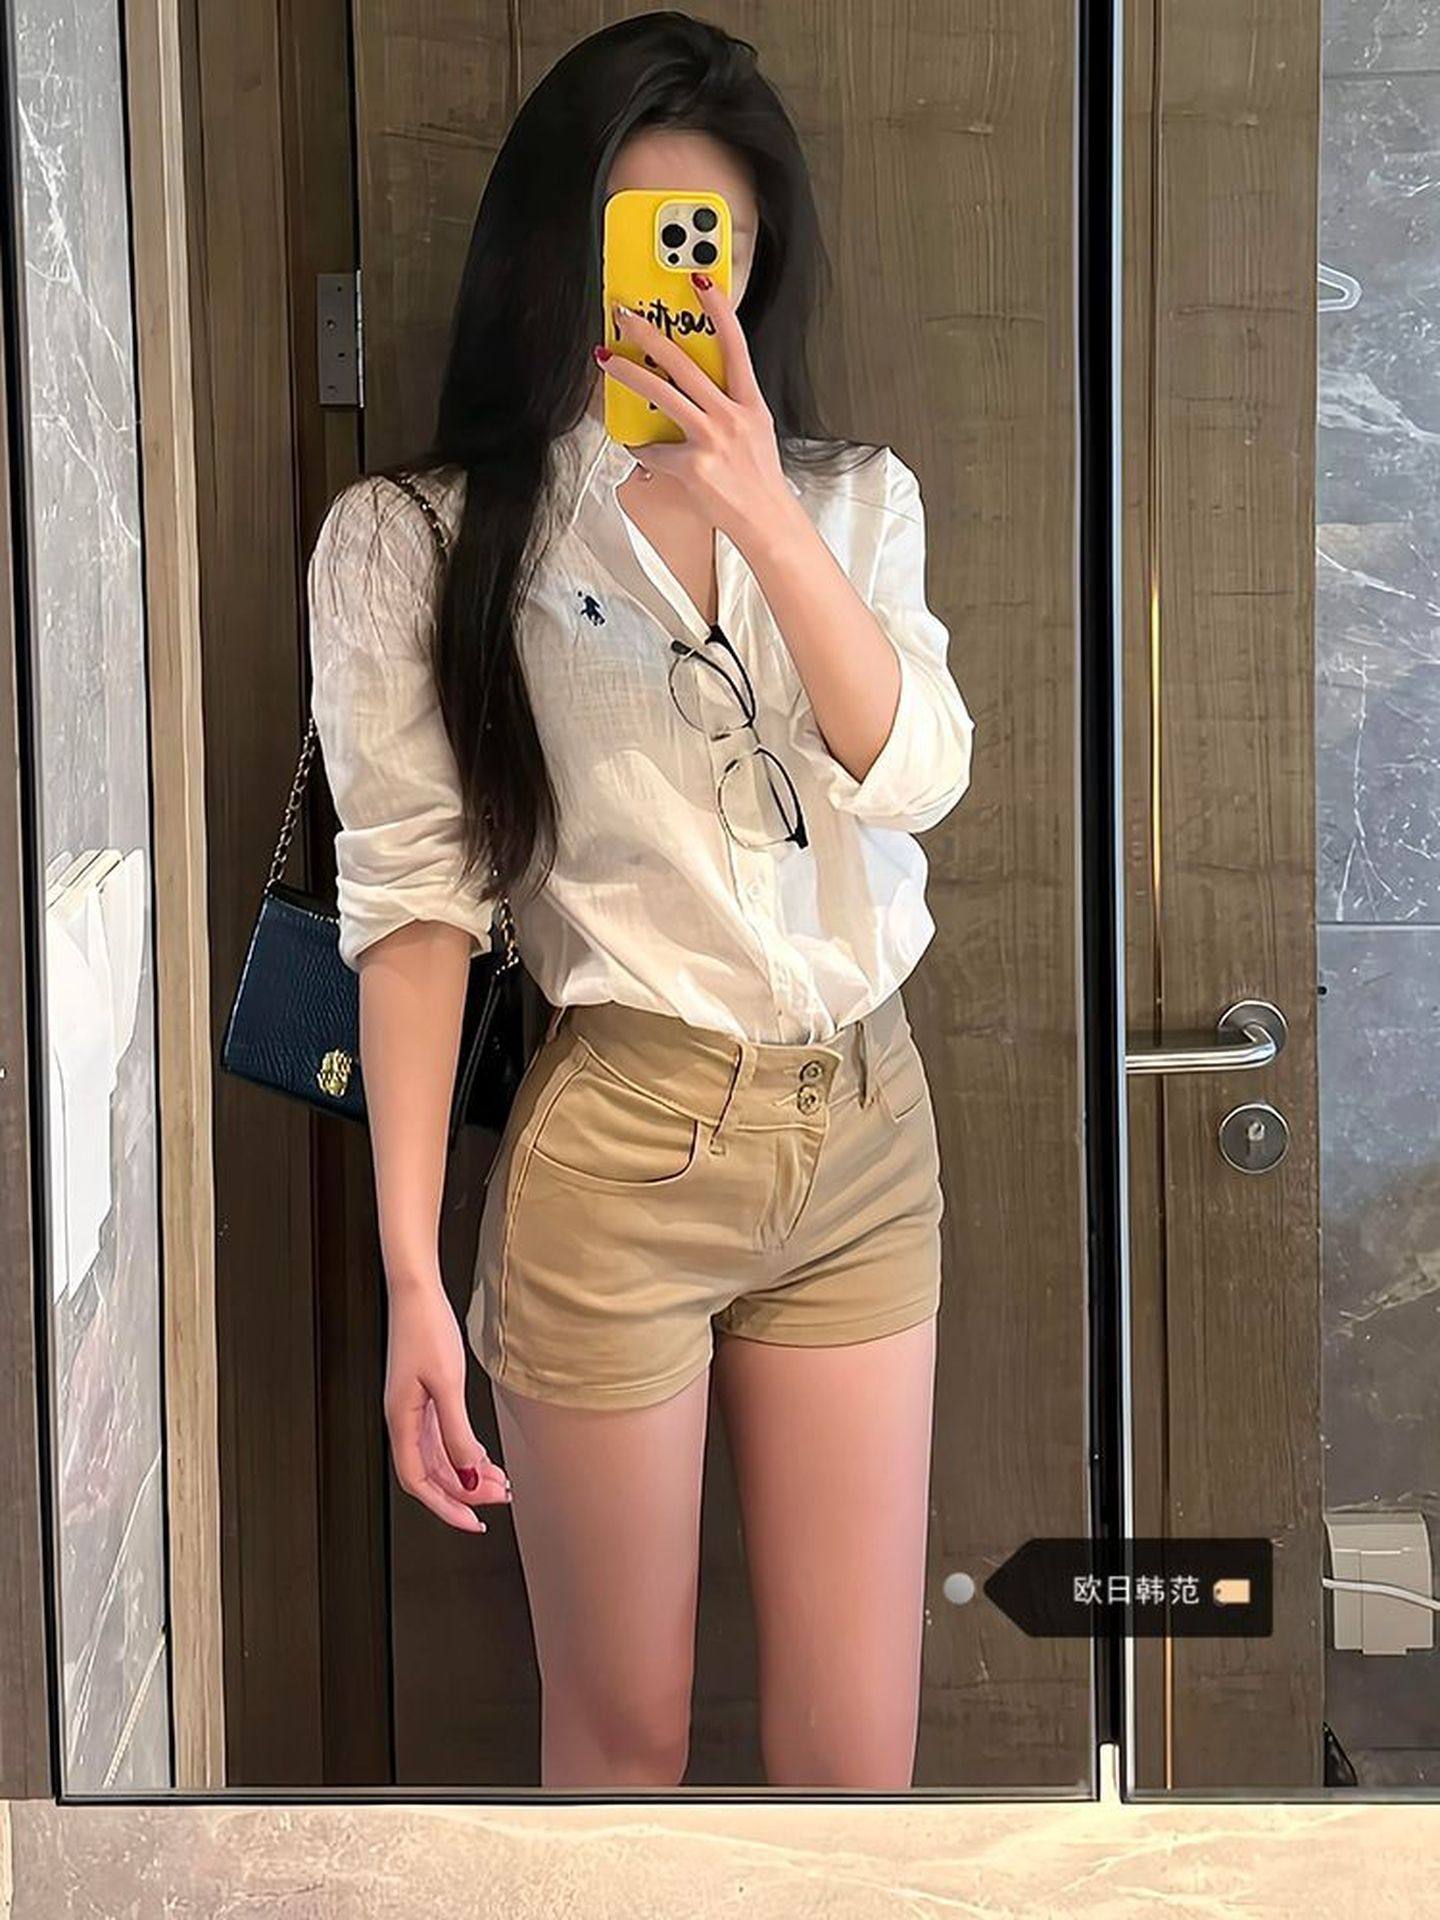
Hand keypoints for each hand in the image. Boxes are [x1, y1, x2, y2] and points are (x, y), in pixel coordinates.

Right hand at [384, 1278, 511, 1531]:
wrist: (417, 1292)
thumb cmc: (426, 1328)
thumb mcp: (447, 1382)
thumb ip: (456, 1430)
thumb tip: (466, 1472)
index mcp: (401, 1419)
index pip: (418, 1481)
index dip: (444, 1506)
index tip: (472, 1521)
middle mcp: (403, 1419)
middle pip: (431, 1472)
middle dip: (464, 1491)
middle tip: (499, 1498)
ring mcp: (413, 1408)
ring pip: (439, 1456)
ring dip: (466, 1473)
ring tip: (499, 1482)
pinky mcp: (424, 1395)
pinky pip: (442, 1437)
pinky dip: (463, 1451)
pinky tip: (483, 1457)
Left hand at [595, 272, 797, 544]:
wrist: (767, 521)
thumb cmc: (759, 482)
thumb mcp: (754, 434)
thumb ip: (728, 409)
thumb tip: (693, 397)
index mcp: (750, 403)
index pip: (734, 344)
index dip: (717, 308)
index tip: (699, 280)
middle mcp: (731, 416)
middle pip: (684, 362)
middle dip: (651, 333)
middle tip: (628, 316)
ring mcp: (711, 439)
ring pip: (661, 393)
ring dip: (629, 371)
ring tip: (608, 357)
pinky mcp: (692, 464)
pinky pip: (655, 449)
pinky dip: (645, 448)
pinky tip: (642, 447)